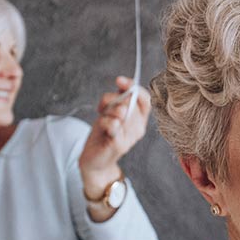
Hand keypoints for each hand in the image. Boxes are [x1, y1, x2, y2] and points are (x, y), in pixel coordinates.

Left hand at [79, 78, 150, 193]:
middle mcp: (138, 128)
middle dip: (112, 101)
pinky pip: (113, 124)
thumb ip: (117, 98)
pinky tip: (102, 130)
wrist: (94, 159)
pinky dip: (104, 122)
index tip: (119, 81)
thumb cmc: (102, 134)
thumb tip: (121, 83)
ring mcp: (131, 137)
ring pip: (120, 111)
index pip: (144, 98)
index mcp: (139, 118)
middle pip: (128, 102)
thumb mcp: (109, 111)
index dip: (133, 87)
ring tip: (103, 121)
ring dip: (106, 113)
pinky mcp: (121, 144)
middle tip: (104, 110)